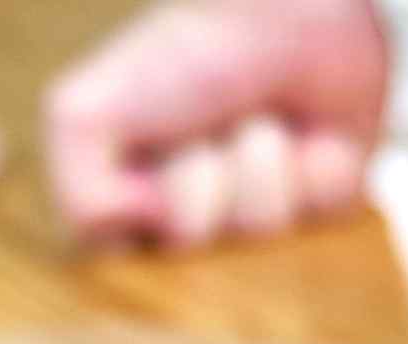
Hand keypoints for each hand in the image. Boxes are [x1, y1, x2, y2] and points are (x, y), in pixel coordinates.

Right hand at [44, 0, 389, 248]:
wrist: (287, 5)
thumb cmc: (183, 51)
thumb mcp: (81, 113)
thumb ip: (78, 199)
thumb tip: (144, 233)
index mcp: (131, 206)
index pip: (119, 255)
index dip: (134, 204)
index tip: (144, 148)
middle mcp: (194, 220)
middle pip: (191, 245)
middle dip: (198, 176)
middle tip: (204, 126)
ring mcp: (263, 216)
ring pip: (257, 230)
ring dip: (258, 160)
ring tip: (259, 116)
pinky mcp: (328, 205)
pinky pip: (321, 216)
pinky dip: (317, 164)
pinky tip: (310, 130)